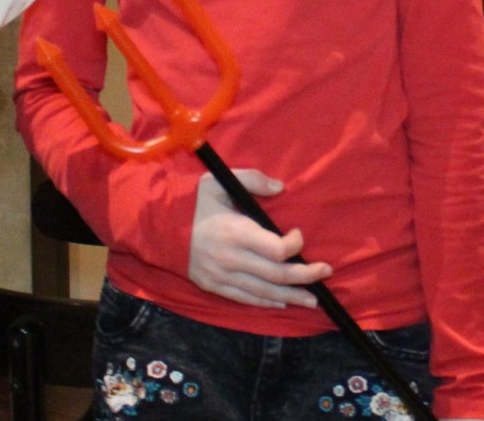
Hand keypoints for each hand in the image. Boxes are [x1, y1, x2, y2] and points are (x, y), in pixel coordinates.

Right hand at [187, 170, 328, 308]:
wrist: (157, 227)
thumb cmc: (192, 202)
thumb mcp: (219, 182)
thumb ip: (253, 181)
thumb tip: (281, 187)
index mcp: (235, 232)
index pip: (276, 249)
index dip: (295, 245)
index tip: (299, 234)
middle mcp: (232, 259)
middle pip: (277, 275)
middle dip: (306, 275)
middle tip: (326, 272)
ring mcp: (223, 276)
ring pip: (265, 292)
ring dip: (292, 296)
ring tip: (313, 299)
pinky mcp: (214, 286)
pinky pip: (246, 299)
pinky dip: (267, 302)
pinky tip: (283, 303)